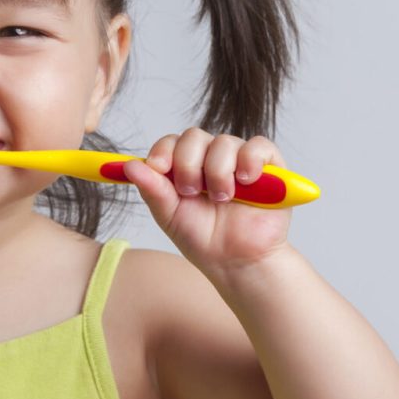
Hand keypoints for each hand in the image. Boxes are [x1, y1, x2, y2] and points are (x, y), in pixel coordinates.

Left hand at [121, 127, 293, 275]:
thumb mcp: (169, 215)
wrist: (236, 262)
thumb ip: (151, 189)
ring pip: (224, 142)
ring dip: (218, 172)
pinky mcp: (269, 166)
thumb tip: (129, 165)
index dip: (163, 151)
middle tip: (191, 192)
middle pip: (194, 136)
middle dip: (188, 163)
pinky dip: (250, 160)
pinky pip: (258, 146)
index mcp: (186, 167)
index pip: (171, 142)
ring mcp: (240, 160)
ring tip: (222, 199)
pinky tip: (245, 181)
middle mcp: (211, 159)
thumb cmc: (203, 240)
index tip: (158, 168)